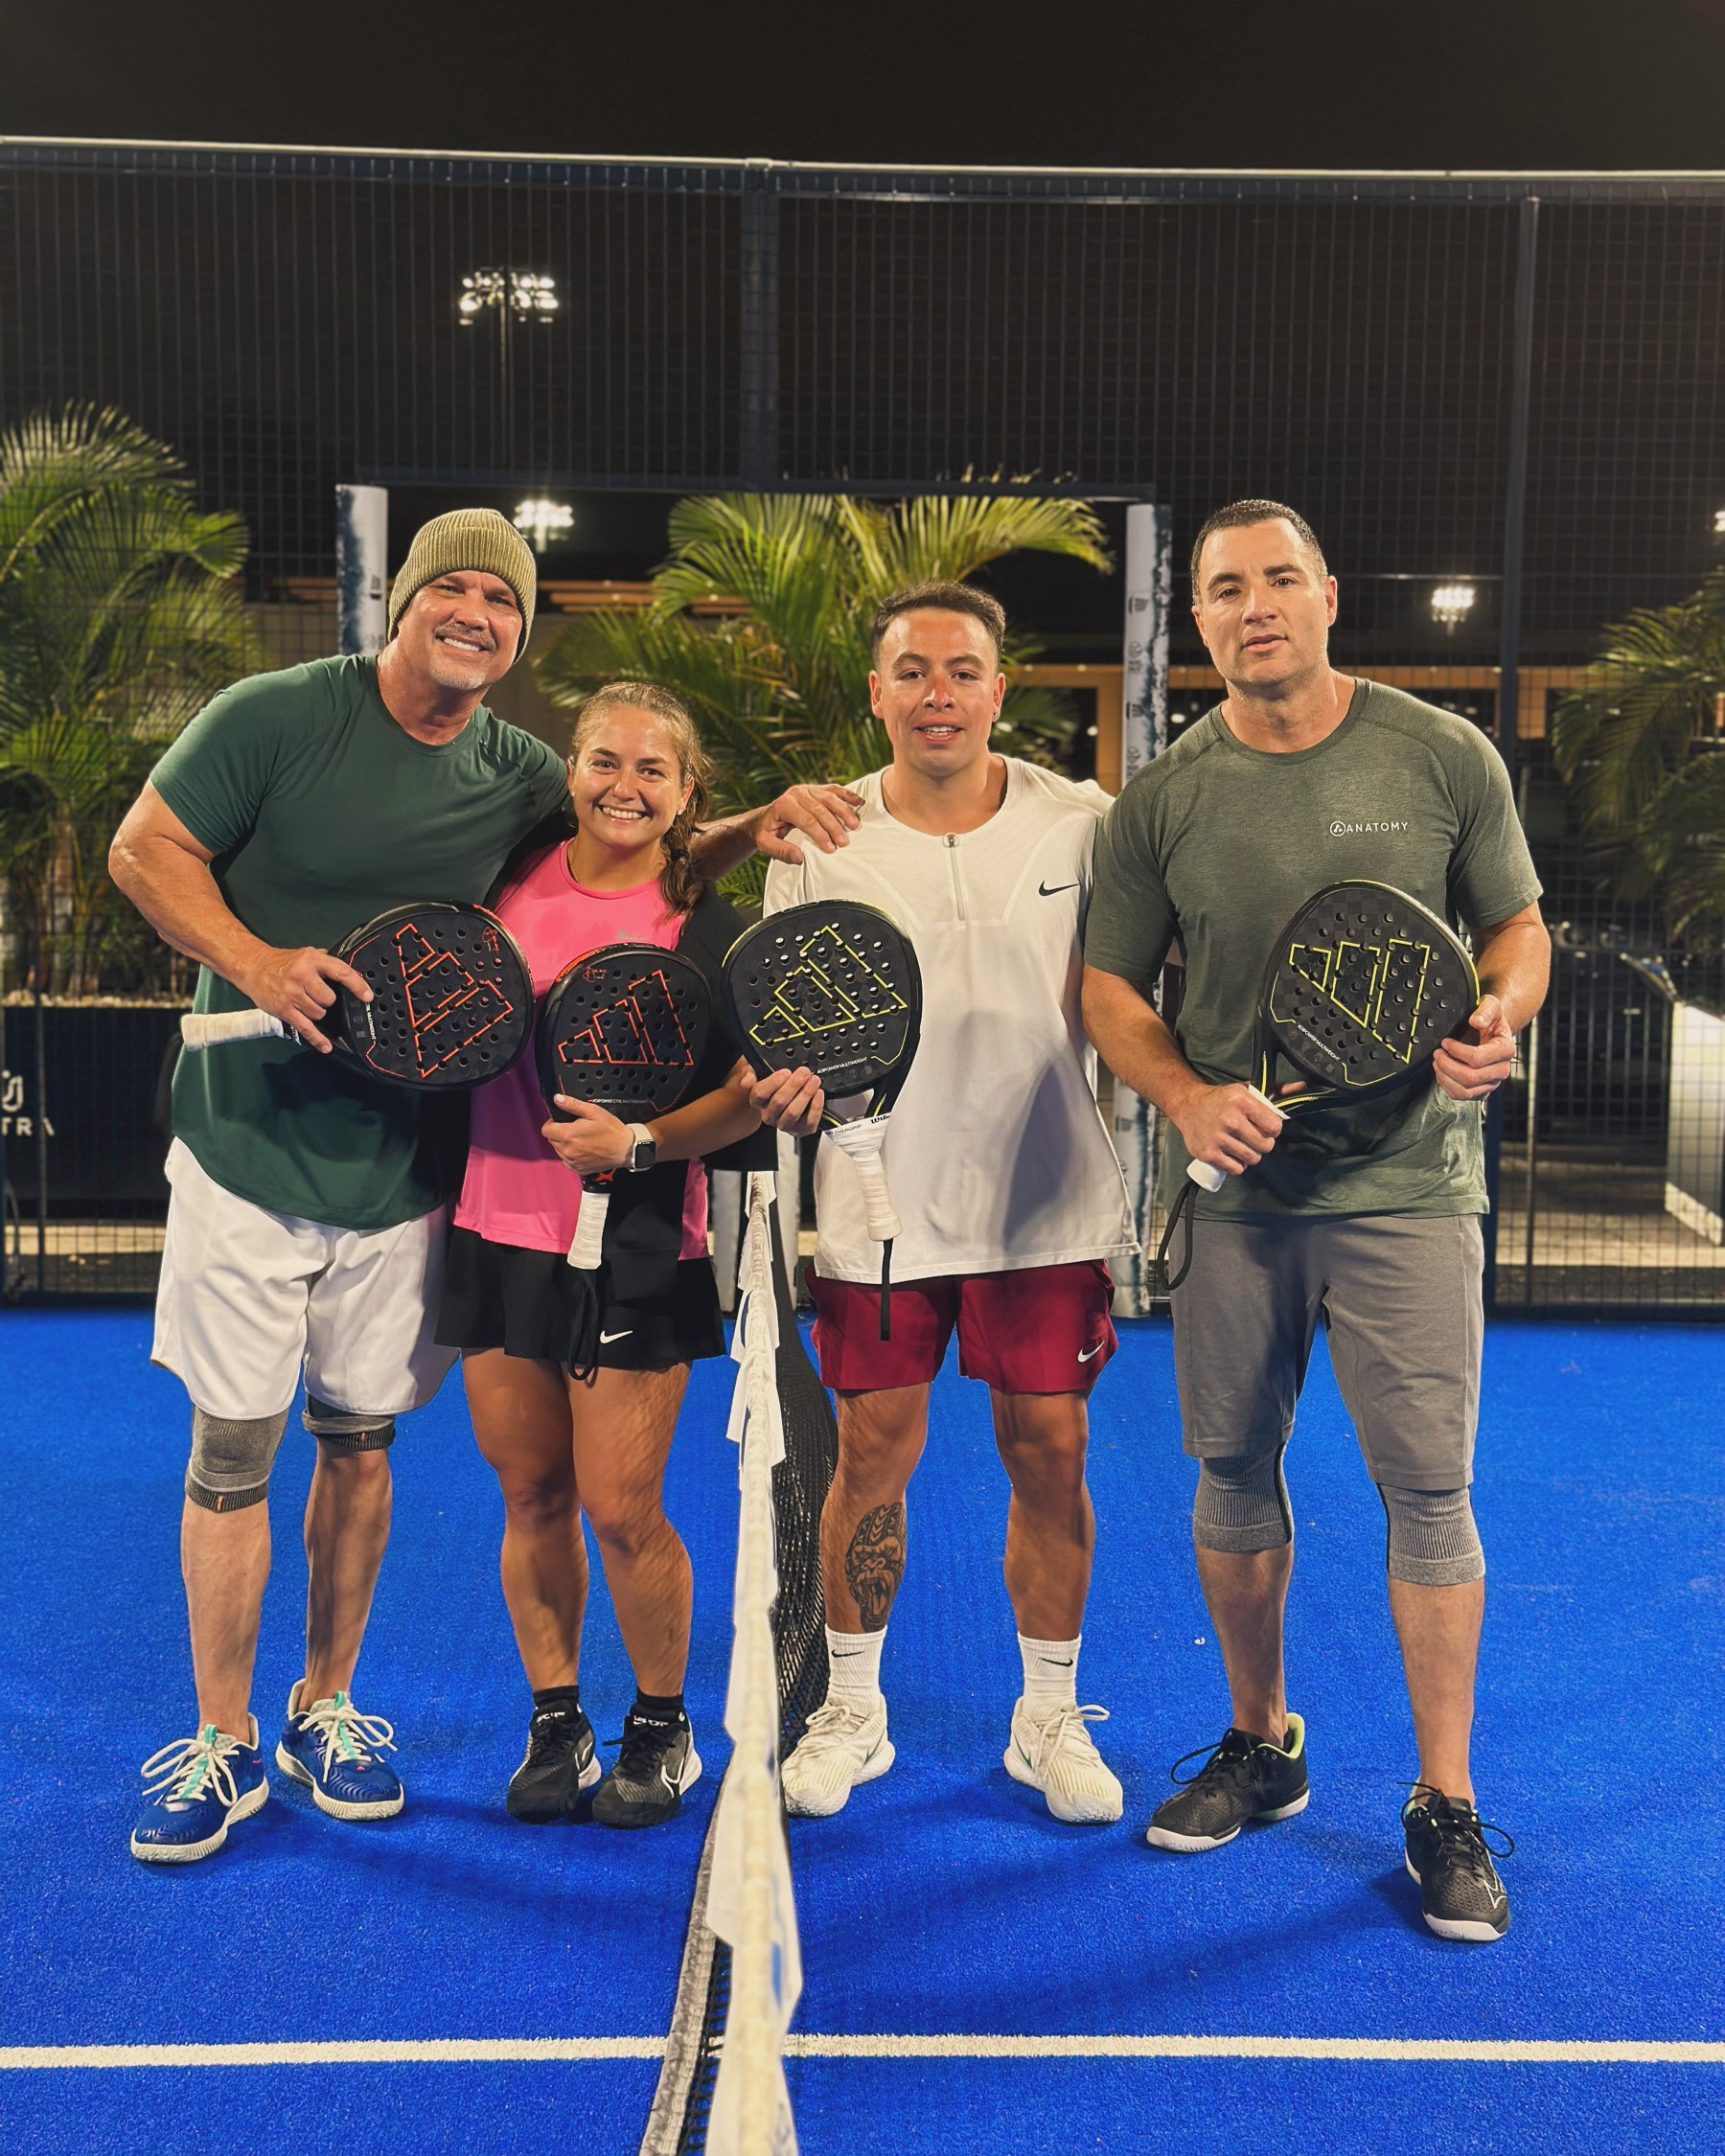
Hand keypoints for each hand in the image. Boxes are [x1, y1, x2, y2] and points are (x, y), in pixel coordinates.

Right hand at [239, 945, 369, 1053]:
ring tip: (305, 1002)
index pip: (341, 972)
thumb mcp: (306, 954)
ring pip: (319, 1013)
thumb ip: (326, 961)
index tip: (367, 996)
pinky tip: (326, 1046)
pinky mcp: (284, 1010)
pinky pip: (306, 1028)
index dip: (357, 985)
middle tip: (317, 994)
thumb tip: (349, 972)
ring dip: (317, 1012)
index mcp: (312, 960)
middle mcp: (302, 976)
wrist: (253, 967)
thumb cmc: (281, 962)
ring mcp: (292, 994)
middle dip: (328, 1001)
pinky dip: (317, 1039)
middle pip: (329, 999)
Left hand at [544, 1098, 634, 1173]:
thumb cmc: (611, 1130)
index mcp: (568, 1135)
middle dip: (559, 1133)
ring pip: (558, 1150)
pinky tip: (582, 1149)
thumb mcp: (593, 1111)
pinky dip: (570, 1154)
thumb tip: (557, 1099)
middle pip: (551, 1140)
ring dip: (564, 1144)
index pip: (546, 1130)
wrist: (625, 1149)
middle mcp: (567, 1150)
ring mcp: (572, 1161)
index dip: (552, 1123)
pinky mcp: (578, 1169)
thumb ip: (572, 1105)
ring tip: (580, 1139)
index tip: (561, 1121)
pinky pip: (566, 1160)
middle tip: (574, 1128)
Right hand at [750, 1065, 824, 1136]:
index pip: (760, 1094)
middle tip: (805, 1072)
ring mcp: (784, 1124)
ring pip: (793, 1112)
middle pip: (779, 1102)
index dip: (773, 1082)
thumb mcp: (758, 1072)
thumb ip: (750, 1073)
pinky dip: (816, 1107)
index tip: (786, 1071)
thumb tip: (746, 1081)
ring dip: (805, 1094)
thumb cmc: (772, 1084)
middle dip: (794, 1085)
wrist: (785, 1097)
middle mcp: (768, 1115)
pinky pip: (808, 1122)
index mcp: (757, 1101)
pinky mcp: (799, 1130)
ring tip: (814, 1081)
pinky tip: (819, 1094)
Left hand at [751, 782, 863, 863]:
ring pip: (830, 798)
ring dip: (844, 812)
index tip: (831, 849)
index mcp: (784, 805)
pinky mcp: (816, 788)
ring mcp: (807, 788)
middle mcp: (796, 793)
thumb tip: (800, 857)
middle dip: (834, 826)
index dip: (820, 834)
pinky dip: (847, 795)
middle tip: (845, 842)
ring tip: (855, 826)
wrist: (765, 818)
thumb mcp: (766, 844)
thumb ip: (781, 851)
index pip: (806, 820)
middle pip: (820, 810)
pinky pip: (834, 789)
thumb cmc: (767, 833)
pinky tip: (859, 802)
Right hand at [1177, 1080, 1283, 1179]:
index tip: (1266, 1127)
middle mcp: (1230, 1119)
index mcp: (1241, 1102)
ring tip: (1241, 1145)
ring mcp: (1218, 1138)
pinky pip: (1236, 1169)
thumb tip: (1302, 1087)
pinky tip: (1231, 1153)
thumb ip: (1275, 1091)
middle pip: (1265, 1146)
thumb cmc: (1221, 1099)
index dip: (1273, 1129)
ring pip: (1252, 1159)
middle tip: (1253, 1137)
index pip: (1274, 1126)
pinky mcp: (1208, 1153)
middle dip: (1263, 1144)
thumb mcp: (1247, 1091)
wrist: (1188, 1106)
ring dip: (1250, 1155)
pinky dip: (1236, 1164)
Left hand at [1433, 993, 1515, 1101]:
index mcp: (1505, 1049)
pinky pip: (1462, 1096)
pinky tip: (1442, 1072)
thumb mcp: (1490, 1005)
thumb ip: (1485, 1010)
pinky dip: (1447, 1086)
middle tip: (1437, 1053)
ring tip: (1437, 1062)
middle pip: (1470, 1077)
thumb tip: (1476, 1021)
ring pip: (1465, 1090)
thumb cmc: (1491, 1018)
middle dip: (1447, 1065)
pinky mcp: (1482, 1090)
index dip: (1457, 1051)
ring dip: (1445, 1077)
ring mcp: (1491, 1082)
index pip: (1478, 1058)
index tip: (1446, 1042)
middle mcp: (1501, 1070)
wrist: (1492, 1030)